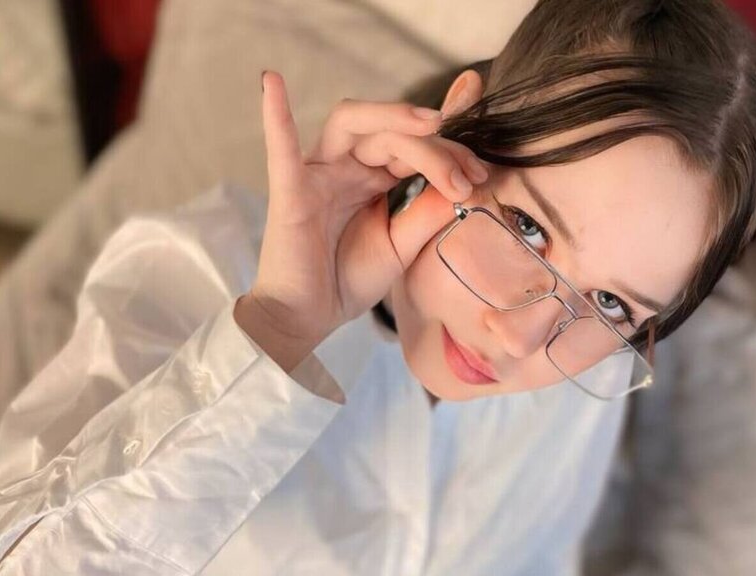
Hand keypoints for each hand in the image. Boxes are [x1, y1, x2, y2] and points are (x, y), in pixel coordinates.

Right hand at [236, 71, 487, 368]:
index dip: (450, 152)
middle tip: (468, 174)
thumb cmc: (348, 280)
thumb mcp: (402, 246)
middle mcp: (345, 167)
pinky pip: (281, 149)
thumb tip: (466, 185)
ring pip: (352, 124)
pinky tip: (272, 81)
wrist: (308, 318)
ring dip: (393, 116)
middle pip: (391, 133)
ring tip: (432, 122)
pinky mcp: (290, 192)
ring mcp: (317, 175)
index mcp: (372, 178)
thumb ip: (428, 213)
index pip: (413, 146)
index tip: (483, 172)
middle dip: (435, 148)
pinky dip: (275, 114)